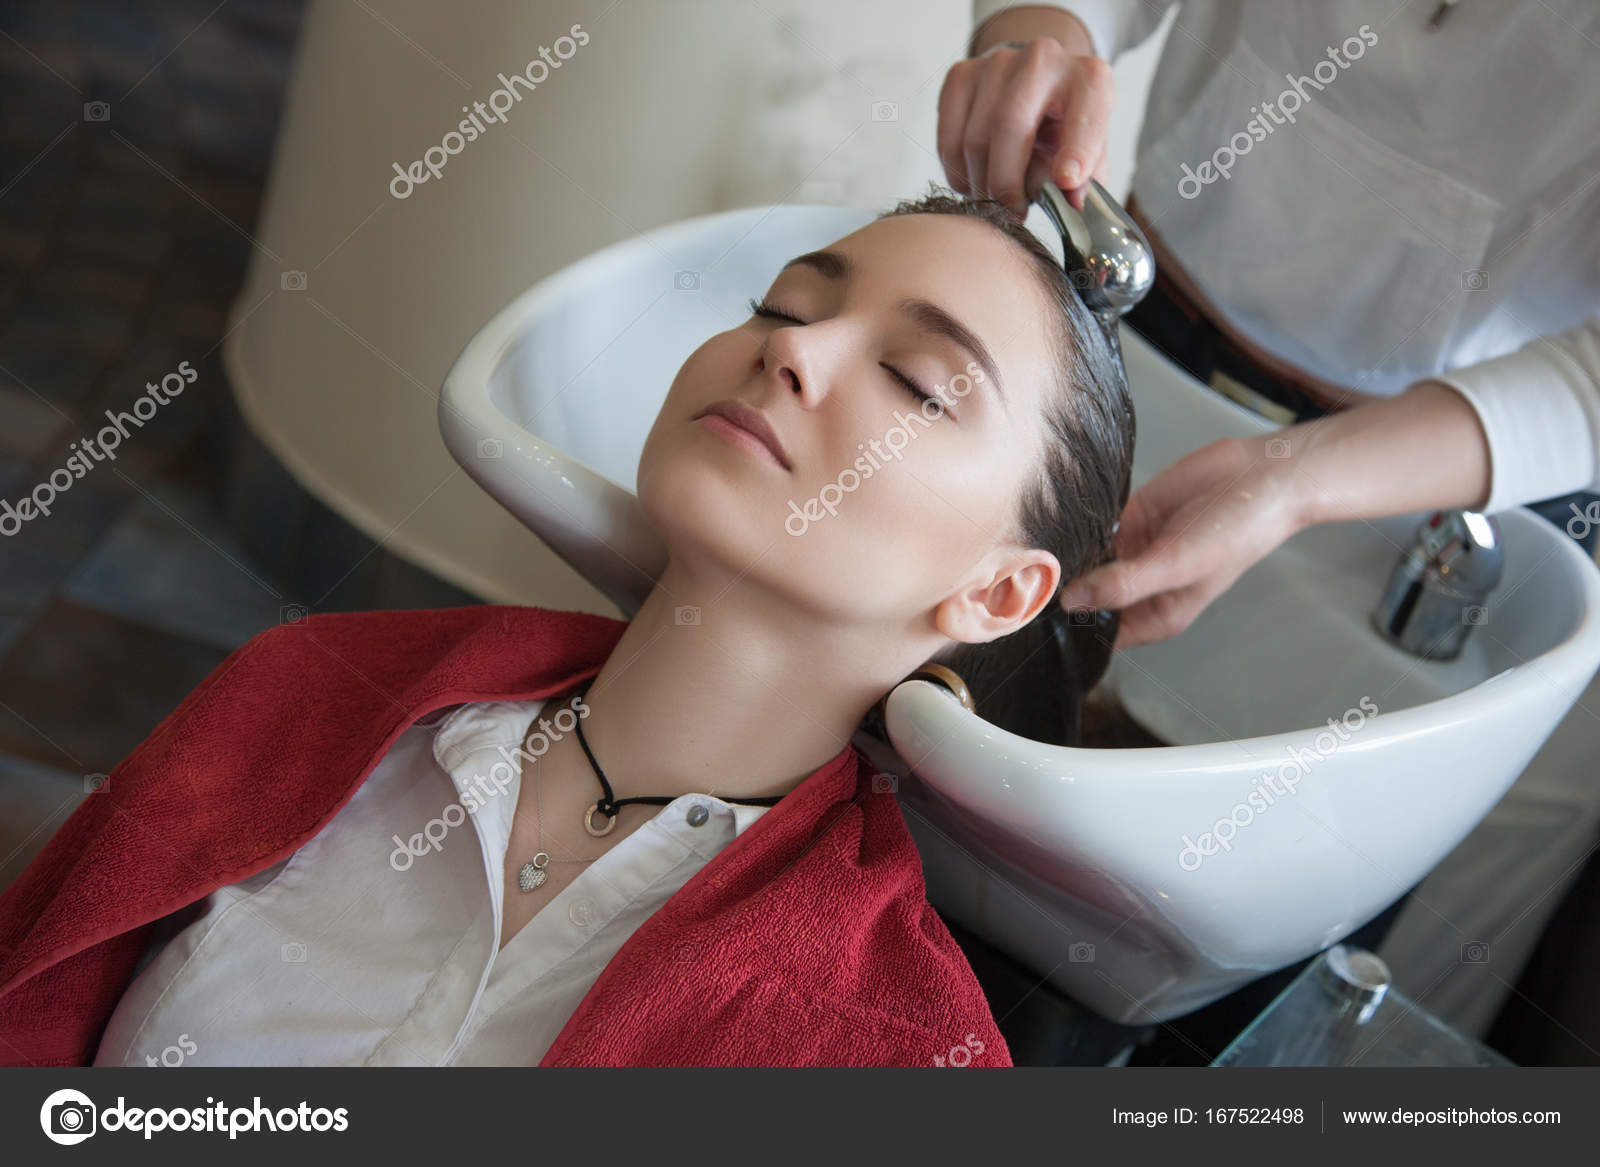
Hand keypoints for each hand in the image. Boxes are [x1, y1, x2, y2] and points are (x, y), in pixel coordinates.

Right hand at [939, 16, 1112, 216]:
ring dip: (980, 183)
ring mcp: (998, 62)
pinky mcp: (962, 74)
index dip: (1076, 150)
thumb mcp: (1089, 156)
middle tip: (1012, 211)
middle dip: (1006, 180)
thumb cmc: (1064, 130)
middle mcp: (1044, 58)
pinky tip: (974, 178)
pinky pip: (948, 138)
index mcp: (1090, 79)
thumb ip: (1084, 181)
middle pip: (1009, 123)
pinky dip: (957, 171)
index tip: (1067, 182)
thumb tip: (1070, 202)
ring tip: (994, 198)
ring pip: (974, 138)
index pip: (1084, 113)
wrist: (1034, 90)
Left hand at [1059, 436, 1309, 647]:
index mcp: (1156, 615)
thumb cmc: (1237, 531)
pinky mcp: (1128, 517)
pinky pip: (1091, 528)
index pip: (1101, 634)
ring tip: (1034, 548)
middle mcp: (1140, 588)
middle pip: (1086, 597)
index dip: (1071, 627)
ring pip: (1085, 561)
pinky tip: (1056, 523)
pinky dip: (1076, 526)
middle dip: (1061, 589)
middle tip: (1027, 575)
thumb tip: (1073, 601)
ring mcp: (1133, 551)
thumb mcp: (1179, 564)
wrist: (1262, 475)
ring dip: (1065, 555)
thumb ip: (1125, 584)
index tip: (1037, 614)